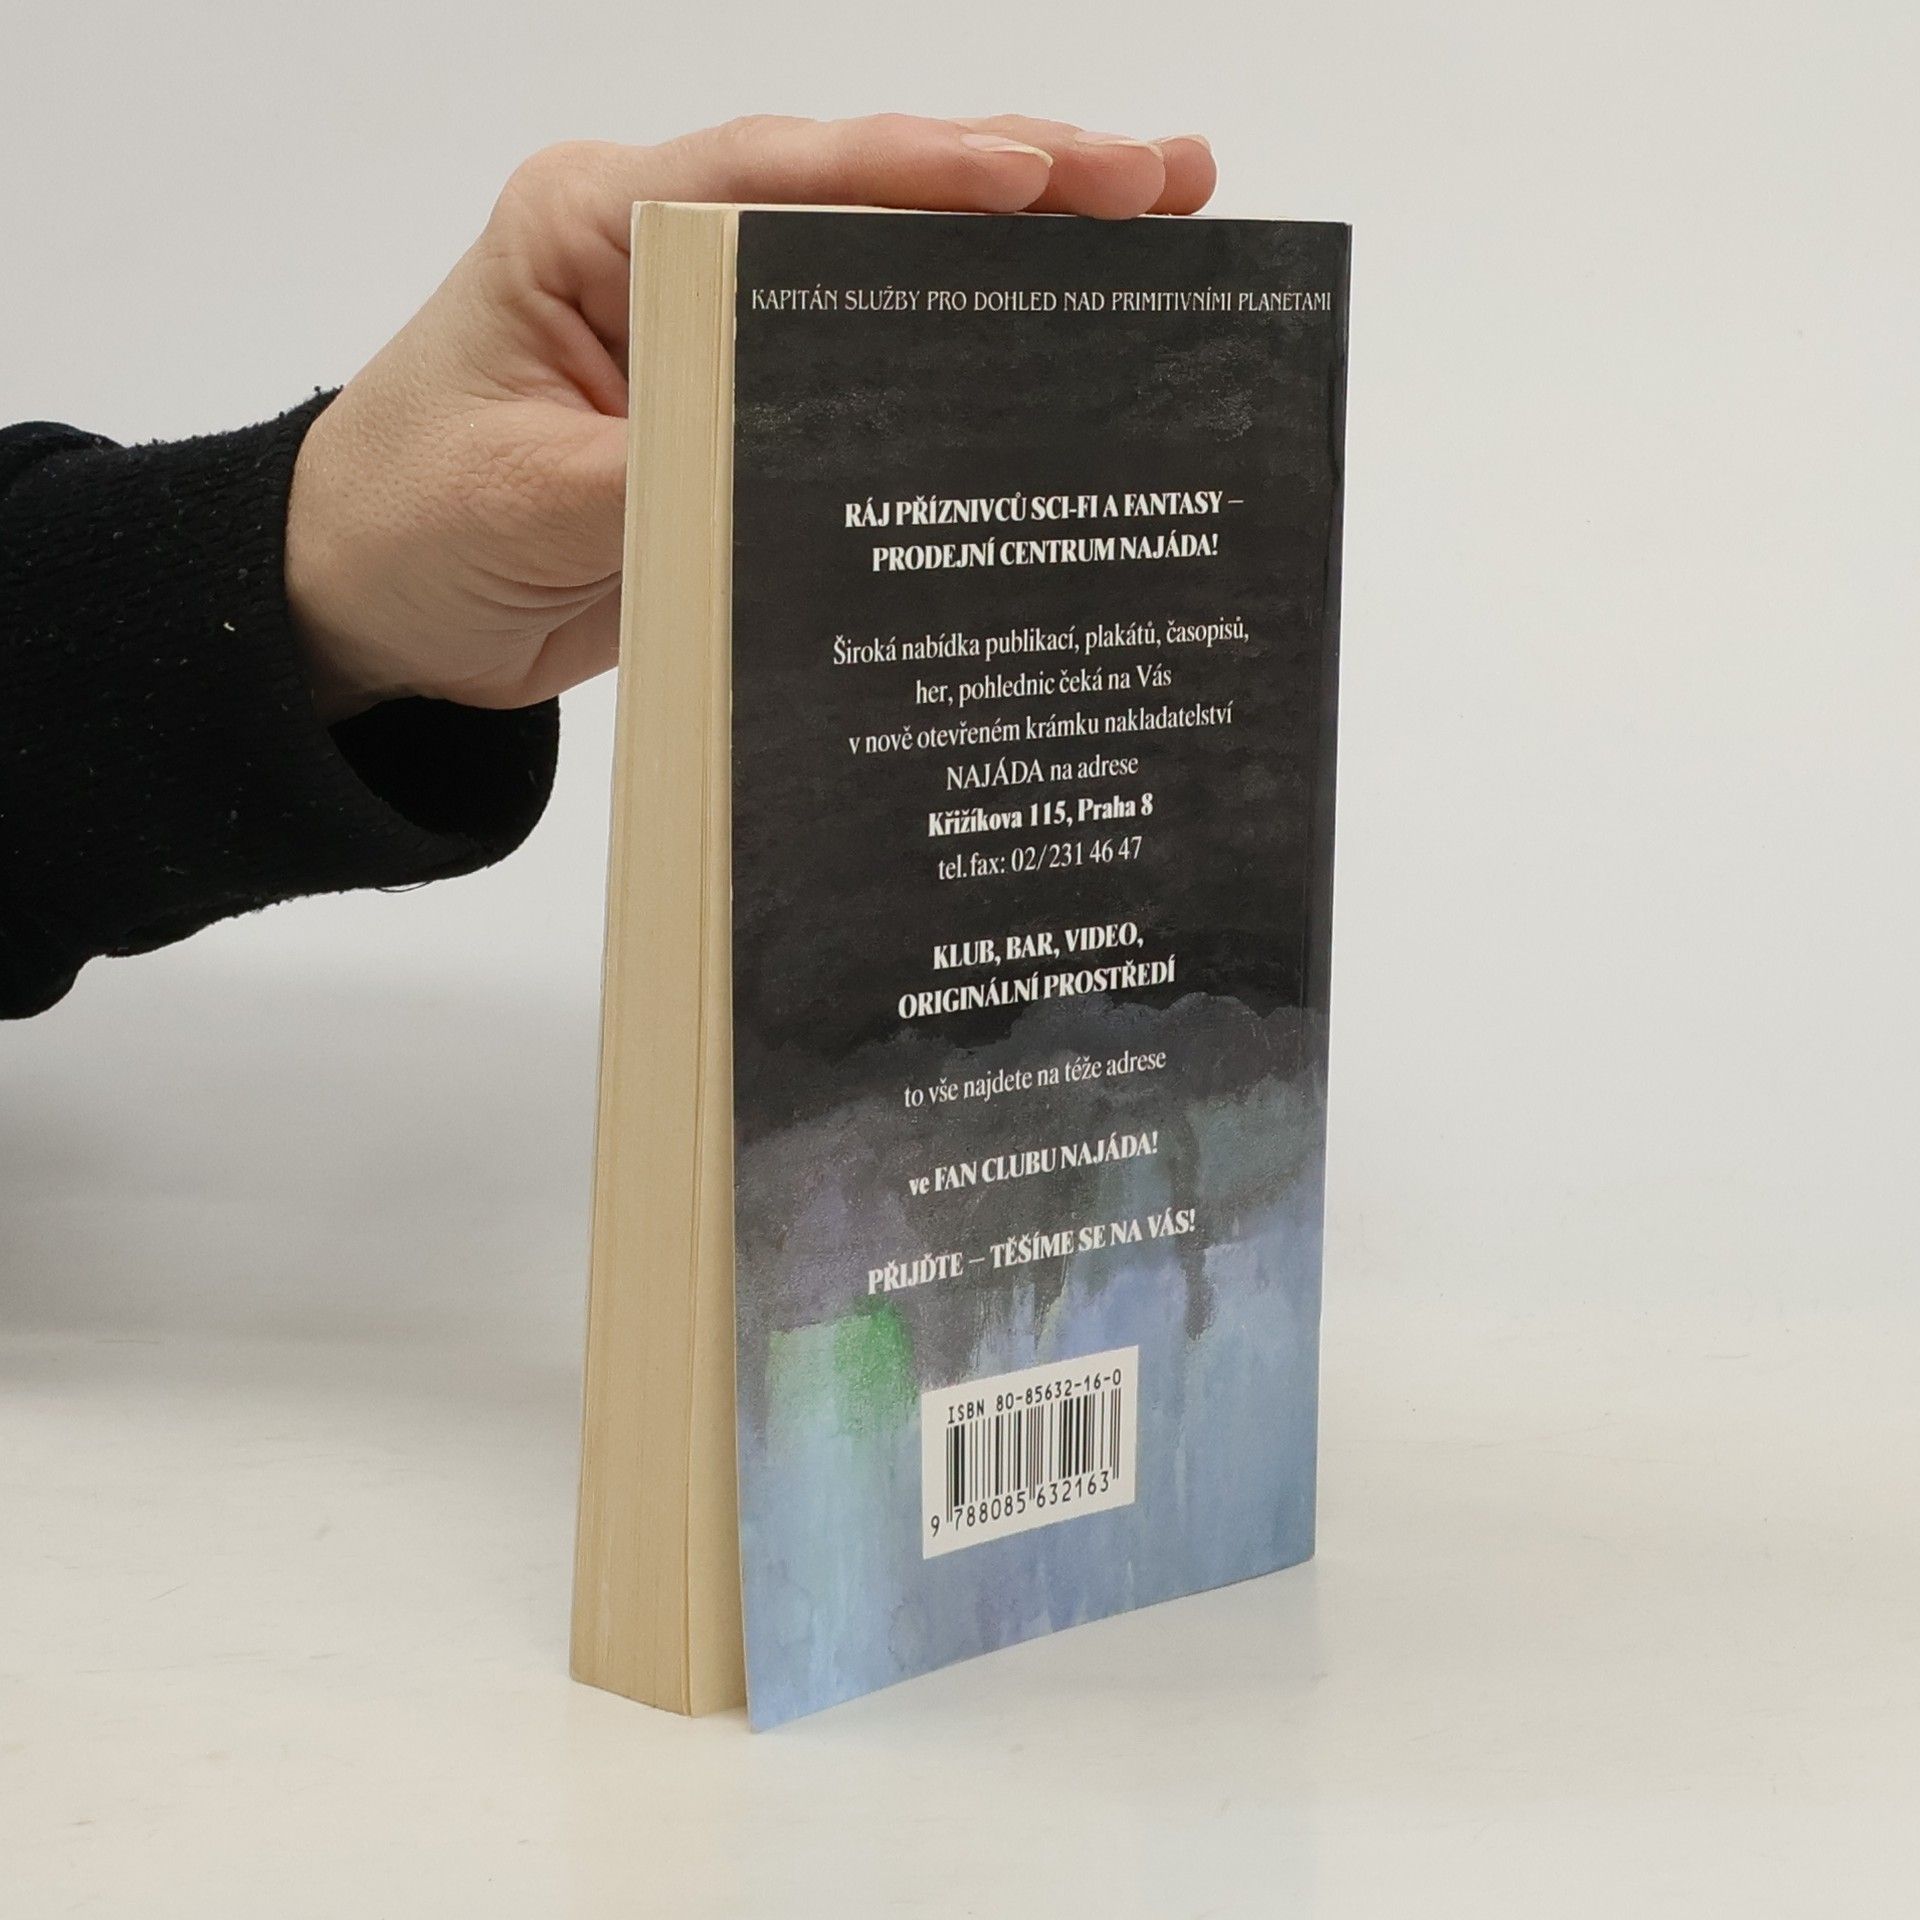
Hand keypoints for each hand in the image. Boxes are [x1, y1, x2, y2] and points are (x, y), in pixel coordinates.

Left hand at [284, 114, 1216, 722]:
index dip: (911, 174)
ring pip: (882, 267)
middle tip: (1162, 180)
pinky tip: (1056, 346)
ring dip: (1016, 256)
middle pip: (858, 194)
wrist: (372, 605)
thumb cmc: (409, 522)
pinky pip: (865, 367)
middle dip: (1016, 183)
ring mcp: (712, 326)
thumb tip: (802, 456)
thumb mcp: (526, 499)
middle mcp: (666, 253)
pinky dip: (961, 352)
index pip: (772, 175)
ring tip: (1159, 229)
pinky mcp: (740, 405)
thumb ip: (665, 467)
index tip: (1035, 179)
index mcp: (595, 226)